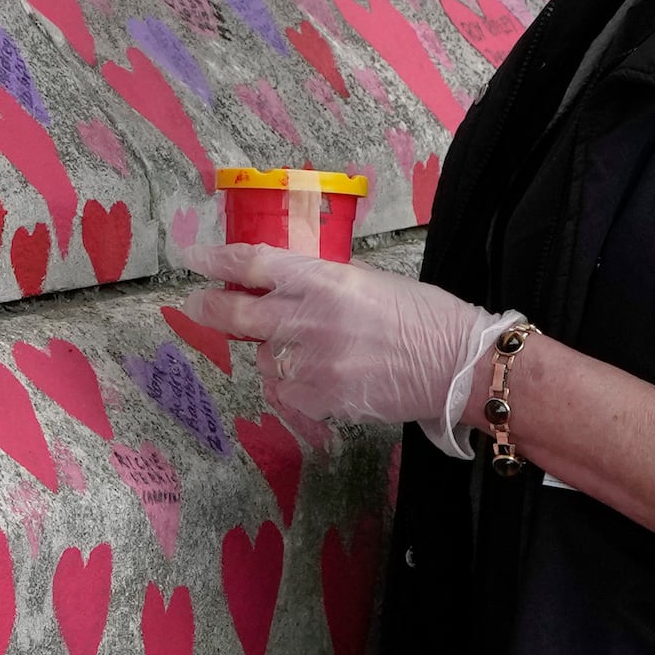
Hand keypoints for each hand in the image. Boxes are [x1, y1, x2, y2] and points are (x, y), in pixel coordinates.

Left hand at [180, 240, 514, 449]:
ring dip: (273, 352)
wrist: (459, 365)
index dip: (217, 259)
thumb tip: (288, 282)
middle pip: (238, 311)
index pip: (254, 262)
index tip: (194, 257)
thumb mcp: (370, 280)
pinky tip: (319, 379)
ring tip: (306, 352)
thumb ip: (325, 281)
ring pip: (265, 357)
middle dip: (209, 307)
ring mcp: (313, 360)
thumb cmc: (424, 316)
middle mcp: (310, 317)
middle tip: (196, 304)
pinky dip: (293, 386)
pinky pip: (287, 391)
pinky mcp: (323, 397)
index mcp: (324, 278)